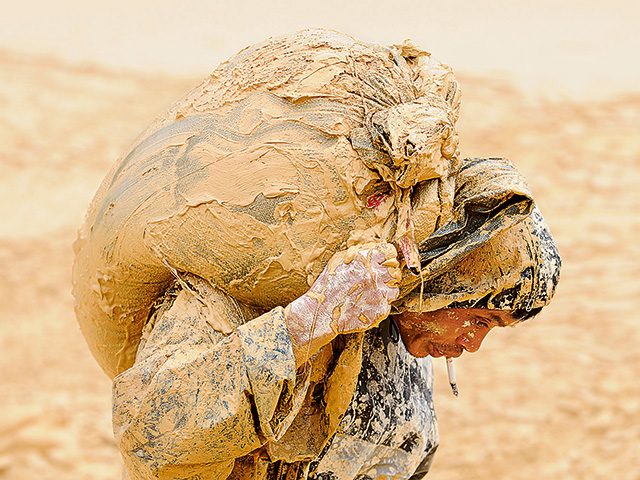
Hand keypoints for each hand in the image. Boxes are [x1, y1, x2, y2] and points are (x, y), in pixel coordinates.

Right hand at [285, 243, 400, 364]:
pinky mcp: (381, 310)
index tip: (384, 261)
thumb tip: (372, 249)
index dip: (387, 257)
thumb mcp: (338, 260)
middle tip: (377, 279)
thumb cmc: (327, 286)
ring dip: (386, 289)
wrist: (322, 312)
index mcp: (365, 260)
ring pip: (394, 288)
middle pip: (395, 270)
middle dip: (388, 273)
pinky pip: (388, 304)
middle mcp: (375, 275)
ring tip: (370, 292)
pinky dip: (380, 303)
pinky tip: (367, 303)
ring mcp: (379, 293)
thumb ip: (358, 253)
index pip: (390, 252)